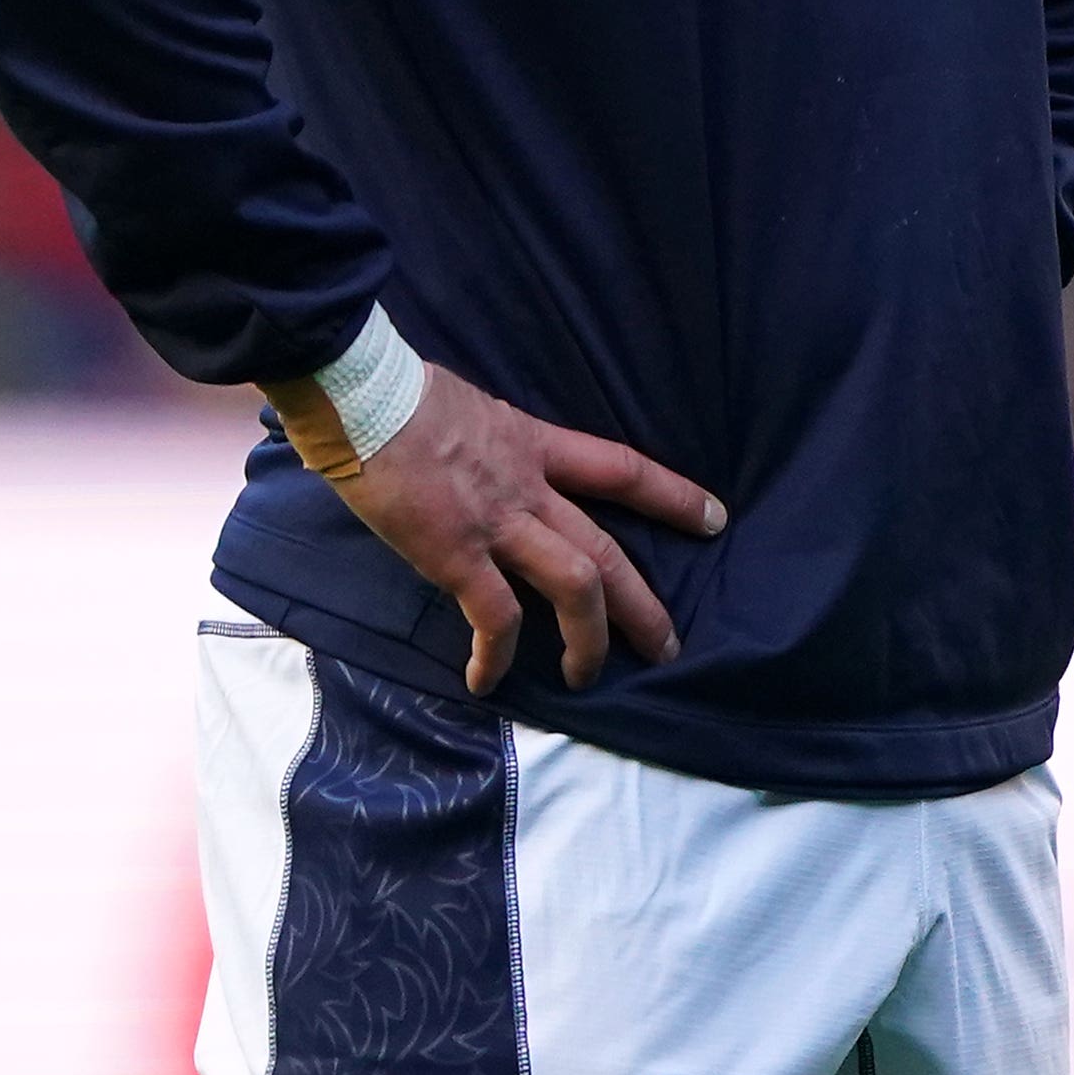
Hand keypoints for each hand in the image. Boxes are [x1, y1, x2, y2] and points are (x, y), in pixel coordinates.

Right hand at [279, 358, 718, 694]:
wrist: (360, 393)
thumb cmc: (394, 393)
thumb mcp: (466, 406)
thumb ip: (487, 442)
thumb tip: (479, 458)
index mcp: (533, 444)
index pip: (622, 468)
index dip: (672, 496)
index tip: (714, 518)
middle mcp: (528, 486)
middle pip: (608, 549)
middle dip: (644, 603)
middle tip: (669, 645)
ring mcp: (496, 521)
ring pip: (575, 584)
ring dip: (590, 638)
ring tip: (590, 676)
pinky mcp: (455, 553)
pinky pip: (493, 616)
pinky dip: (497, 655)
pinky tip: (487, 681)